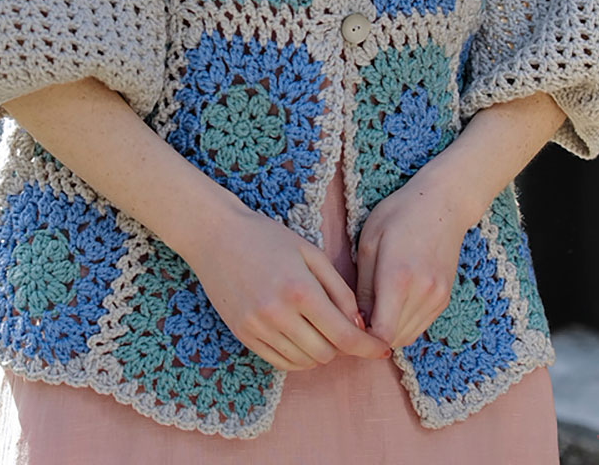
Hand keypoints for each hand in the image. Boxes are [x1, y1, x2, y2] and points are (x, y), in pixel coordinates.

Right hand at [180, 205, 393, 370]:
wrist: (215, 236)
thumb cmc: (266, 238)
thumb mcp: (310, 253)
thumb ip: (339, 289)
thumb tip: (358, 323)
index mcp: (300, 289)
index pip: (344, 335)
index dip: (369, 347)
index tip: (382, 349)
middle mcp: (278, 314)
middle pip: (327, 353)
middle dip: (342, 345)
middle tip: (341, 325)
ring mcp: (257, 327)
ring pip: (304, 362)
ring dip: (320, 351)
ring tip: (318, 326)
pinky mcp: (243, 335)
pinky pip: (280, 362)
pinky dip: (297, 356)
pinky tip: (299, 335)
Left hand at [354, 172, 473, 350]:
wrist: (444, 204)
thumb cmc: (399, 215)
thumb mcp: (369, 242)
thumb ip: (362, 285)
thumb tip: (356, 319)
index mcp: (399, 278)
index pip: (381, 334)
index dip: (361, 336)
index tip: (346, 323)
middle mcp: (423, 294)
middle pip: (393, 340)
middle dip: (370, 336)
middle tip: (353, 318)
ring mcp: (437, 298)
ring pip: (407, 337)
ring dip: (387, 332)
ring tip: (370, 310)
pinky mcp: (445, 299)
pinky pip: (420, 326)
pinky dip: (402, 324)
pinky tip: (389, 305)